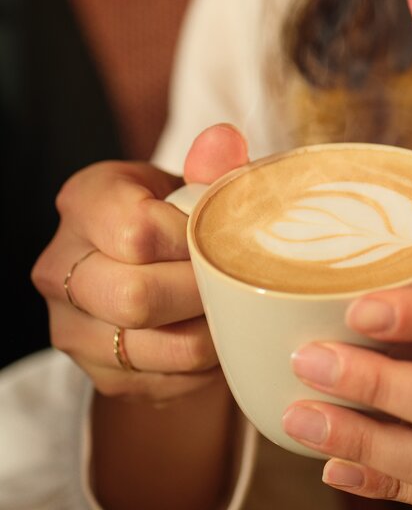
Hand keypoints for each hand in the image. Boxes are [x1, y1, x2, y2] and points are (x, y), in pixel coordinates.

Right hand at [31, 124, 248, 401]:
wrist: (160, 268)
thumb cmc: (183, 214)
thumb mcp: (197, 180)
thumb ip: (214, 164)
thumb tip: (224, 141)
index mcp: (85, 201)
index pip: (137, 231)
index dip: (191, 240)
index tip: (219, 236)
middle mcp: (62, 267)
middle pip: (135, 297)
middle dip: (202, 291)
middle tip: (237, 278)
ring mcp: (72, 327)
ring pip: (153, 348)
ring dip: (209, 332)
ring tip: (235, 307)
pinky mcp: (99, 372)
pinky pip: (162, 382)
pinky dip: (204, 366)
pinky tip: (219, 335)